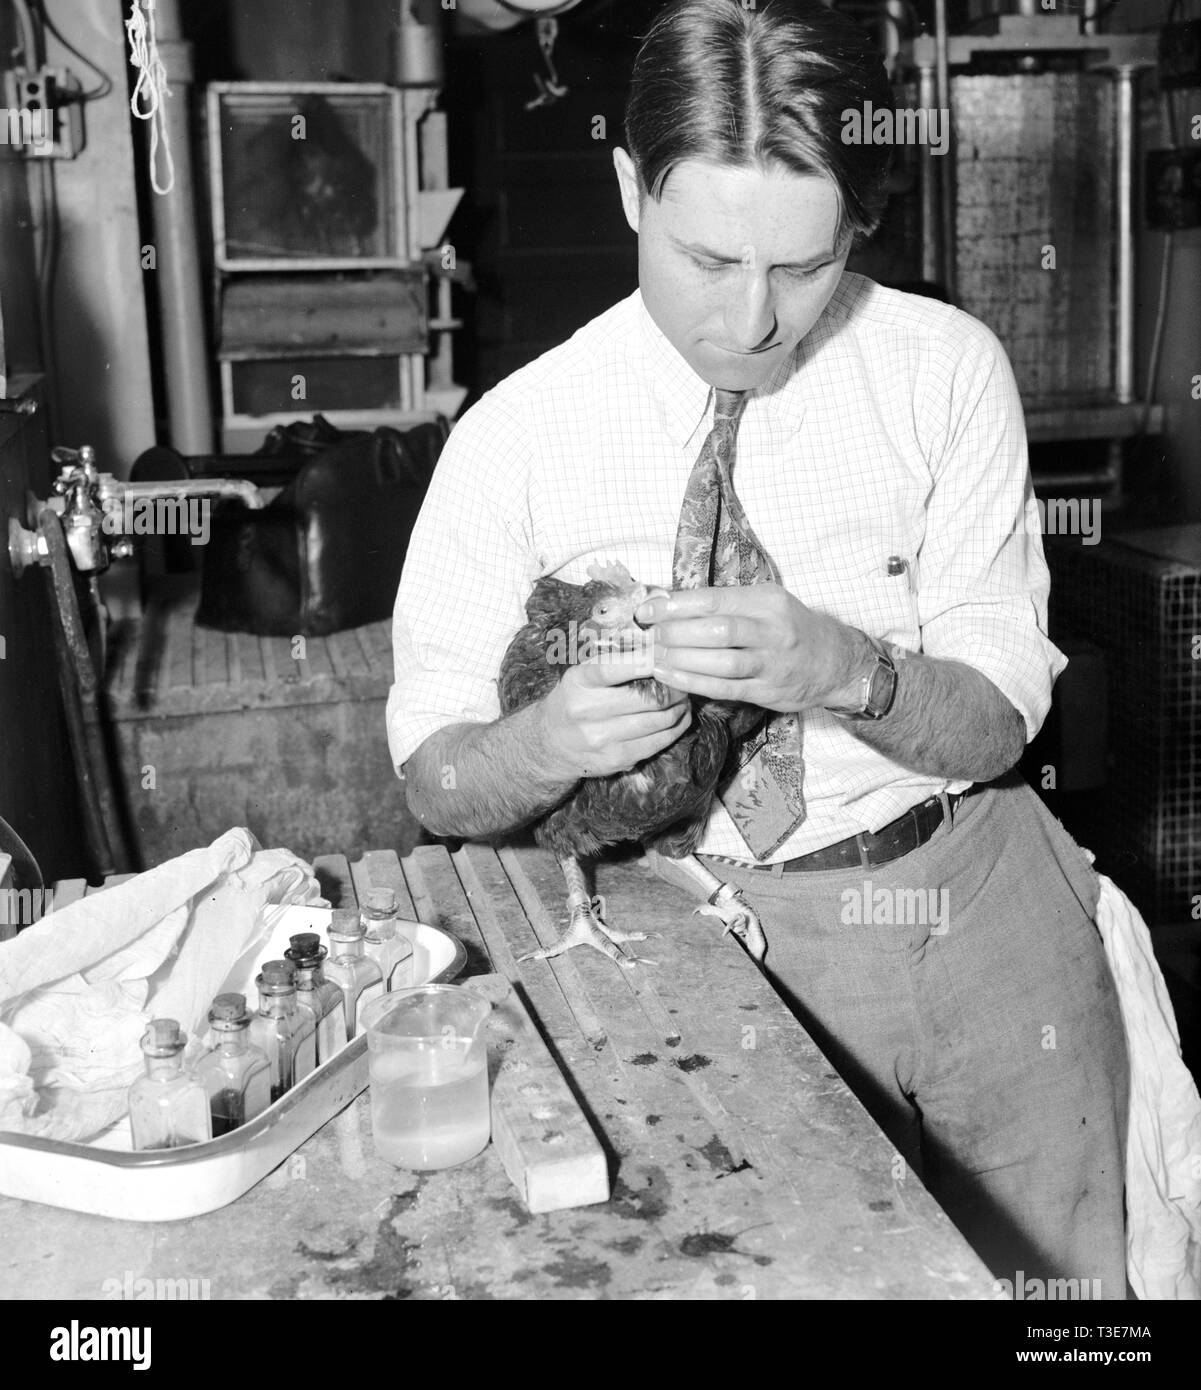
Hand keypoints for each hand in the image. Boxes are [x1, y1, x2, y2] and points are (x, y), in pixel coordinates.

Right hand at [540, 652, 691, 777]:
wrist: (551, 743)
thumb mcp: (582, 674)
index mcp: (578, 682)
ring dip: (679, 708)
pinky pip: (657, 743)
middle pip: (646, 699)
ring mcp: (601, 738)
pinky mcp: (616, 759)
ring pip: (657, 722)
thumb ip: (614, 659)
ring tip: (684, 698)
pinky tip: (679, 717)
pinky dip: (675, 728)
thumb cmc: (576, 698)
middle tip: (684, 679)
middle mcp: (586, 711)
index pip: (611, 668)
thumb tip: (656, 645)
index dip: (643, 661)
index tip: (666, 653)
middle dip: (674, 688)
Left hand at [635, 584, 873, 712]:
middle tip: (650, 635)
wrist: (834, 661)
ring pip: (721, 661)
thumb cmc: (788, 628)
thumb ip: (725, 603)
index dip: (676, 605)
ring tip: (654, 656)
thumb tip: (668, 604)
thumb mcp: (765, 603)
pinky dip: (692, 682)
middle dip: (676, 633)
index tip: (647, 609)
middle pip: (718, 630)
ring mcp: (772, 663)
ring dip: (682, 659)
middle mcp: (773, 630)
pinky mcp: (767, 691)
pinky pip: (724, 687)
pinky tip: (669, 676)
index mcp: (767, 601)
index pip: (714, 599)